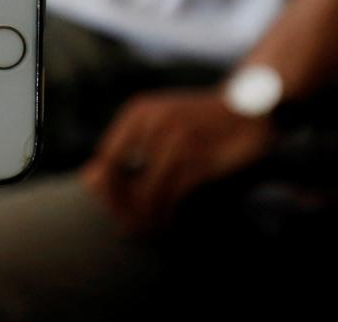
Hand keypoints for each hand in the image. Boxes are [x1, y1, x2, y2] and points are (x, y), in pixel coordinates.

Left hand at [80, 88, 275, 234]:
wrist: (249, 107)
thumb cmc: (198, 121)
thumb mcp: (160, 122)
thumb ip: (128, 147)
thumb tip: (90, 181)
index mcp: (138, 113)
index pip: (107, 158)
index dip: (106, 189)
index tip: (110, 210)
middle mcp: (154, 123)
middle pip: (122, 178)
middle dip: (121, 207)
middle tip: (125, 228)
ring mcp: (179, 140)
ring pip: (149, 190)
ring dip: (146, 217)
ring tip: (146, 232)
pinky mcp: (202, 158)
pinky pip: (176, 194)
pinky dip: (169, 212)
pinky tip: (168, 222)